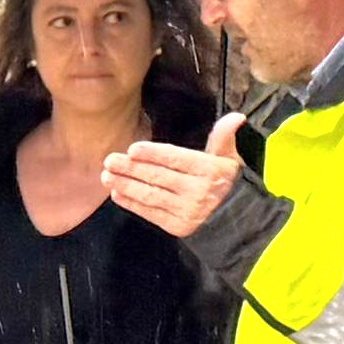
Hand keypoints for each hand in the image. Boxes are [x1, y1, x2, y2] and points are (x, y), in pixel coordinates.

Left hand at [100, 117, 245, 238]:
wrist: (235, 220)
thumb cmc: (225, 181)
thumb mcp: (229, 157)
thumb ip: (224, 137)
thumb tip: (236, 117)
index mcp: (209, 171)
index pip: (176, 160)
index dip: (154, 154)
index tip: (133, 149)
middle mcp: (198, 192)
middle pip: (159, 177)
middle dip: (132, 168)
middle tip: (110, 160)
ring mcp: (187, 211)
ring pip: (151, 196)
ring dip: (126, 186)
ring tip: (107, 176)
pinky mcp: (178, 226)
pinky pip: (150, 213)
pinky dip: (132, 204)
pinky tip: (117, 193)